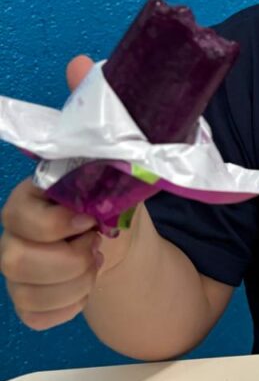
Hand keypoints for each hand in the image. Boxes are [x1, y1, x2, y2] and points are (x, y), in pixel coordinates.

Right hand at [0, 56, 124, 330]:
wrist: (122, 238)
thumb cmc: (111, 196)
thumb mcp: (115, 155)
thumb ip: (95, 114)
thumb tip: (78, 63)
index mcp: (31, 197)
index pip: (21, 215)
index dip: (57, 223)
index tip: (92, 220)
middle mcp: (15, 234)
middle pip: (14, 260)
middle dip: (70, 259)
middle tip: (99, 245)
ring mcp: (18, 270)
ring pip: (26, 292)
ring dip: (76, 284)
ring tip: (97, 263)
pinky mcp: (30, 301)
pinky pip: (38, 316)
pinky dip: (69, 309)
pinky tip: (87, 288)